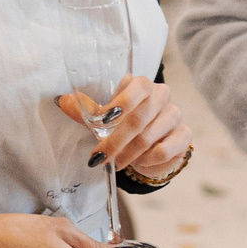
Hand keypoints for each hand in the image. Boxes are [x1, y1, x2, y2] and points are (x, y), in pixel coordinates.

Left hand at [58, 75, 192, 180]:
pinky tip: (138, 162)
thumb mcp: (104, 117)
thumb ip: (87, 110)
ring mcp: (175, 115)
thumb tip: (62, 101)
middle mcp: (163, 96)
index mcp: (143, 85)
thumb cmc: (124, 124)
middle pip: (139, 118)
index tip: (104, 121)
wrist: (150, 143)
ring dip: (128, 154)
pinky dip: (147, 160)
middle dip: (116, 141)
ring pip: (149, 138)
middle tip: (100, 157)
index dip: (121, 103)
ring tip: (116, 163)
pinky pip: (164, 150)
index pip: (137, 87)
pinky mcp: (184, 135)